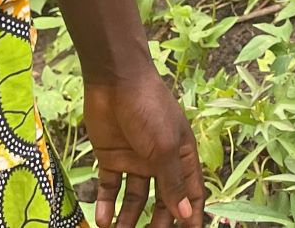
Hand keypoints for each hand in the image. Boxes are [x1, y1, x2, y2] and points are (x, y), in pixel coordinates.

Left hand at [82, 72, 205, 227]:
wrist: (115, 81)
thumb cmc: (149, 108)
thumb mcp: (165, 147)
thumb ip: (173, 182)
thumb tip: (187, 215)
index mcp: (182, 155)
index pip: (191, 192)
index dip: (190, 215)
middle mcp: (160, 161)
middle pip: (162, 201)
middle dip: (158, 224)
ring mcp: (135, 160)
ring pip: (135, 200)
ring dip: (128, 220)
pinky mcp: (112, 158)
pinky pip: (111, 188)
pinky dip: (107, 205)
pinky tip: (103, 220)